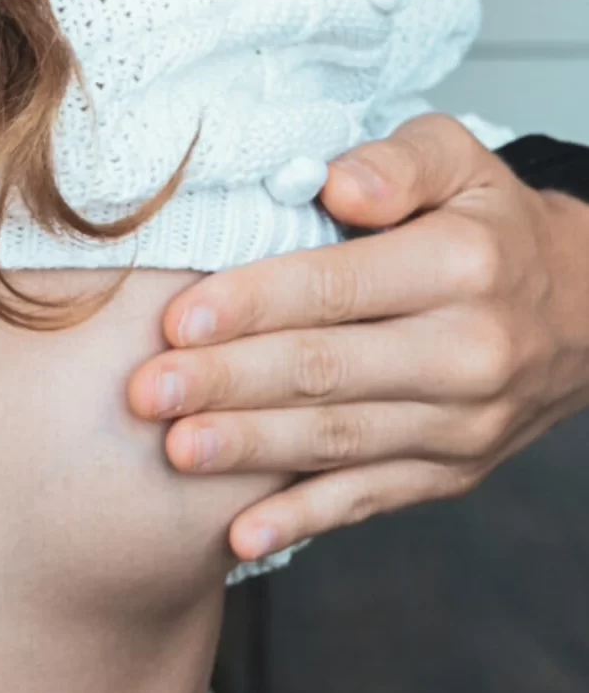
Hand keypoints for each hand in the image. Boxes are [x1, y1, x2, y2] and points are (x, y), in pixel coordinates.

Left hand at [126, 113, 588, 563]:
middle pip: (328, 373)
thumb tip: (339, 184)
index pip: (337, 288)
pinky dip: (304, 519)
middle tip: (147, 390)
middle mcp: (467, 354)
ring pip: (339, 441)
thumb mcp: (459, 159)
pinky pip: (370, 499)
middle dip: (228, 384)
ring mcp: (462, 425)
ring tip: (175, 450)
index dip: (253, 304)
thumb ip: (397, 160)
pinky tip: (244, 533)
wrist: (584, 313)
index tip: (179, 318)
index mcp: (460, 266)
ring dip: (252, 450)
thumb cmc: (492, 223)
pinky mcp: (452, 473)